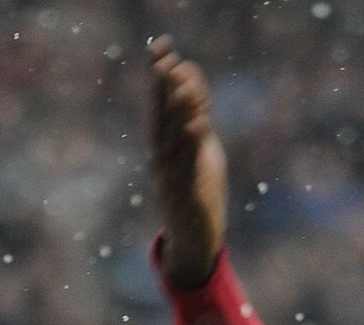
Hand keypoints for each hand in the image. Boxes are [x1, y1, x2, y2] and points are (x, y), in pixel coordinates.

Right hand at [149, 36, 227, 288]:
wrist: (192, 239)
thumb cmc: (197, 192)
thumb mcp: (201, 151)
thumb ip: (198, 120)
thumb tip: (195, 87)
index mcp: (166, 143)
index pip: (162, 102)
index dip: (162, 75)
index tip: (162, 45)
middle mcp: (164, 153)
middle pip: (163, 113)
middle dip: (163, 85)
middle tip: (163, 54)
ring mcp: (173, 172)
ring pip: (174, 135)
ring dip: (177, 110)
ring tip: (179, 82)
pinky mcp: (187, 190)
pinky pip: (189, 163)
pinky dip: (192, 143)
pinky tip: (197, 124)